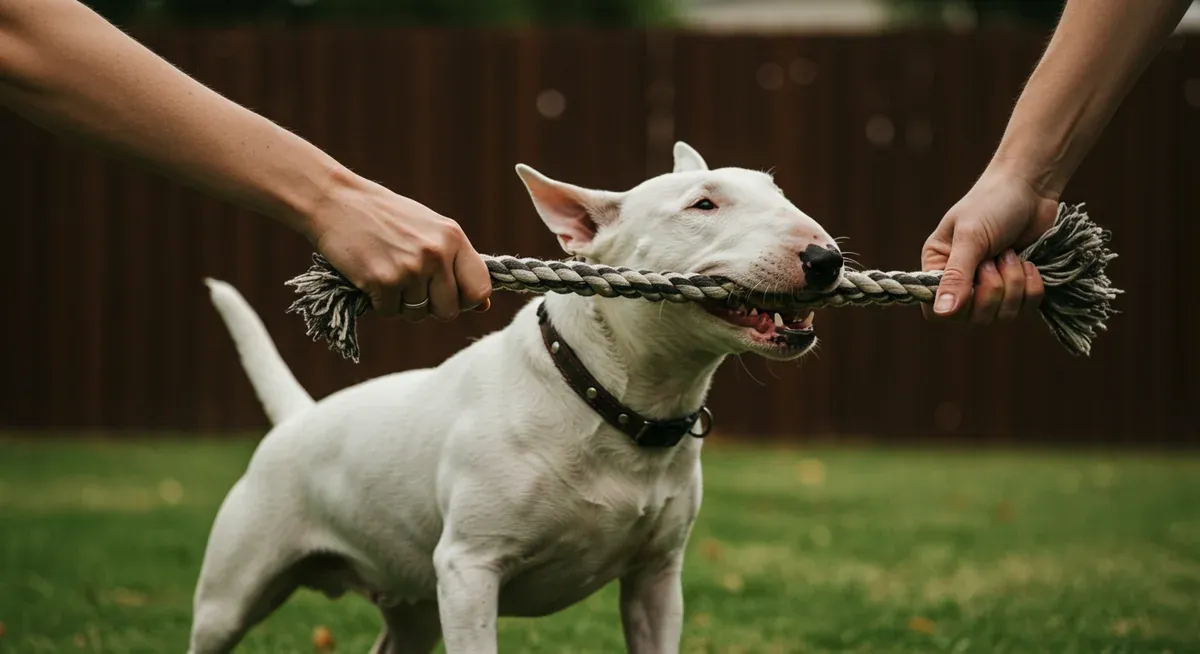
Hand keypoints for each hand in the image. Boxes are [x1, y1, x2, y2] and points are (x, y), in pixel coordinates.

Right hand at [305, 171, 491, 321]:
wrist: (337, 201)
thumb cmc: (386, 216)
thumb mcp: (431, 229)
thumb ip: (457, 263)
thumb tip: (483, 305)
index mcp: (454, 237)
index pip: (480, 289)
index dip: (467, 300)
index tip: (451, 295)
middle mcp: (436, 254)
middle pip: (450, 310)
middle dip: (432, 307)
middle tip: (412, 286)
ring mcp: (410, 269)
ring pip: (418, 315)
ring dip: (403, 304)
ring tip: (390, 274)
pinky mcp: (383, 282)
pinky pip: (390, 313)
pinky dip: (380, 303)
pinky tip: (372, 277)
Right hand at [921, 165, 1056, 323]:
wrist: (1031, 187)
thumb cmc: (992, 203)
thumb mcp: (971, 237)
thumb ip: (955, 276)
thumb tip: (941, 312)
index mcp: (938, 267)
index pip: (935, 311)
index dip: (954, 307)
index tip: (970, 287)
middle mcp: (961, 282)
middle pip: (972, 317)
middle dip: (991, 289)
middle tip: (995, 259)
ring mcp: (991, 287)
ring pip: (1001, 315)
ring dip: (1013, 285)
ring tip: (1011, 254)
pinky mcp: (1018, 288)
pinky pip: (1025, 309)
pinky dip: (1031, 287)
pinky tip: (1028, 263)